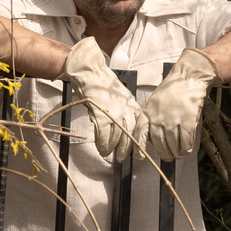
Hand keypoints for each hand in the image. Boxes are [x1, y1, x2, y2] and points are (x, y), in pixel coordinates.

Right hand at [60, 37, 143, 161]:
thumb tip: (125, 127)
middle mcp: (126, 108)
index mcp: (132, 104)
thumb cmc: (102, 85)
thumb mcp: (120, 96)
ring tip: (107, 153)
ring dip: (111, 147)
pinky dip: (102, 143)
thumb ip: (124, 110)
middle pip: (130, 134)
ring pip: (116, 136)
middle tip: (122, 158)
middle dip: (126, 149)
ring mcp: (114, 112)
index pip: (140, 125)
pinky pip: (103, 134)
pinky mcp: (101, 114)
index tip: (139, 151)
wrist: (90, 72)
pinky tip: (101, 148)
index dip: (140, 140)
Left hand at [135, 48, 219, 160]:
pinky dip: (186, 148)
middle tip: (169, 157)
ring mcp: (172, 119)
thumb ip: (152, 119)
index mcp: (147, 112)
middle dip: (165, 153)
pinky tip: (187, 149)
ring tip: (179, 154)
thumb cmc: (172, 91)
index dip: (139, 147)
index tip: (139, 158)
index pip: (139, 133)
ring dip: (176, 152)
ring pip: (172, 144)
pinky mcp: (186, 119)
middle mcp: (158, 117)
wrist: (188, 77)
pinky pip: (185, 140)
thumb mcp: (155, 103)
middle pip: (159, 143)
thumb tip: (153, 139)